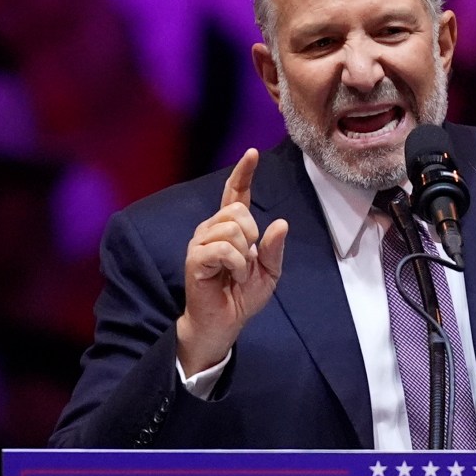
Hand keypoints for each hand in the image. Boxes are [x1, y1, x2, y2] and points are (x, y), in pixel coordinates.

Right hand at [177, 148, 287, 375]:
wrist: (225, 323)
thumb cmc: (243, 296)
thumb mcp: (270, 271)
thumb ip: (275, 248)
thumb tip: (280, 223)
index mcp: (230, 228)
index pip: (236, 193)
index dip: (244, 172)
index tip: (253, 153)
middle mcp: (212, 229)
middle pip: (238, 211)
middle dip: (253, 236)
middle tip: (248, 262)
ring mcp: (200, 243)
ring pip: (232, 228)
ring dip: (245, 255)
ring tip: (239, 273)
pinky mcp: (195, 259)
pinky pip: (223, 248)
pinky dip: (237, 264)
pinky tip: (232, 276)